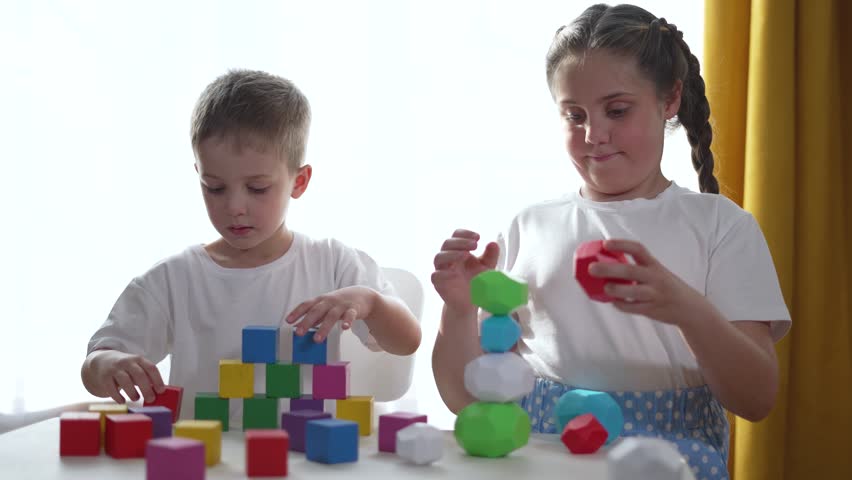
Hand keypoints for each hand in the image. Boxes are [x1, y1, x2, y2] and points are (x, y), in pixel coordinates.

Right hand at [88, 350, 165, 403]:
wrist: (102, 361)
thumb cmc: (125, 368)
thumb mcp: (136, 367)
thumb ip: (146, 377)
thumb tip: (158, 392)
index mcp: (138, 359)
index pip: (151, 368)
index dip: (157, 380)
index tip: (161, 391)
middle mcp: (127, 362)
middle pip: (139, 375)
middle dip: (146, 388)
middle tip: (150, 399)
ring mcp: (115, 369)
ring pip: (125, 380)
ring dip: (132, 392)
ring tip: (136, 398)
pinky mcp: (104, 377)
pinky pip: (111, 388)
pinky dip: (118, 396)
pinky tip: (122, 401)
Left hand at [284, 286, 376, 341]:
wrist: (362, 295)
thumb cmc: (339, 303)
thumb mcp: (326, 306)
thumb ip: (314, 316)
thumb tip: (298, 327)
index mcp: (321, 300)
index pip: (306, 305)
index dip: (297, 312)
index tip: (288, 321)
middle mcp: (330, 301)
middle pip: (317, 311)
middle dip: (307, 322)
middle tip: (298, 333)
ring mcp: (342, 305)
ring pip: (332, 315)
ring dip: (324, 327)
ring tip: (317, 339)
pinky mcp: (354, 309)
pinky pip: (350, 315)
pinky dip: (348, 321)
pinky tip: (345, 328)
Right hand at [431, 229, 499, 311]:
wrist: (470, 302)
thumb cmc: (477, 281)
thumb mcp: (487, 268)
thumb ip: (490, 256)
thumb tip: (493, 243)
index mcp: (458, 250)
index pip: (456, 236)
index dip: (464, 234)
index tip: (478, 237)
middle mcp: (448, 258)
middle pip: (446, 244)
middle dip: (460, 242)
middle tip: (475, 245)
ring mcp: (441, 270)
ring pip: (438, 257)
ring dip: (451, 254)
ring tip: (465, 255)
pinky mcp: (438, 283)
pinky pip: (436, 276)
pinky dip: (444, 273)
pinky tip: (455, 273)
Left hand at [589, 239, 706, 325]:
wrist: (689, 307)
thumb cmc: (666, 286)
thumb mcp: (656, 272)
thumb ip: (637, 268)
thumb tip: (606, 264)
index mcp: (654, 265)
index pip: (638, 249)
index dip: (621, 244)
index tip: (606, 243)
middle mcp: (655, 277)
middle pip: (631, 271)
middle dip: (610, 269)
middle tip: (592, 268)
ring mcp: (654, 294)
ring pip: (634, 292)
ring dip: (617, 290)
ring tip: (605, 288)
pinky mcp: (652, 309)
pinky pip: (634, 308)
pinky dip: (622, 305)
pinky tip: (613, 302)